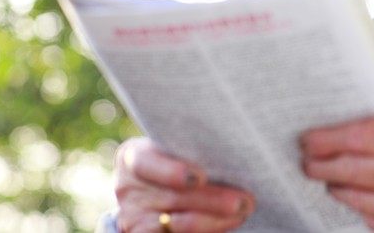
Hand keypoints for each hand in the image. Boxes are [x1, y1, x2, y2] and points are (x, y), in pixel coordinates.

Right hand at [114, 137, 255, 231]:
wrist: (148, 190)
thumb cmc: (173, 158)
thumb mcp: (171, 148)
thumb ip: (191, 148)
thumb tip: (234, 149)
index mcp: (133, 157)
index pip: (146, 163)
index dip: (172, 172)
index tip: (201, 177)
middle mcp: (128, 188)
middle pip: (173, 197)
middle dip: (213, 200)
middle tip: (245, 200)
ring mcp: (134, 217)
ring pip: (179, 223)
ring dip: (217, 219)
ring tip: (243, 211)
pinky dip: (209, 230)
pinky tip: (228, 223)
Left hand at [301, 96, 373, 232]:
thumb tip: (346, 108)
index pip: (359, 136)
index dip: (325, 139)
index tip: (306, 139)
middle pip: (350, 171)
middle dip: (321, 166)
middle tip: (307, 161)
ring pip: (356, 200)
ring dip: (337, 188)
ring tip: (331, 177)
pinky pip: (373, 221)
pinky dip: (362, 208)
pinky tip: (361, 195)